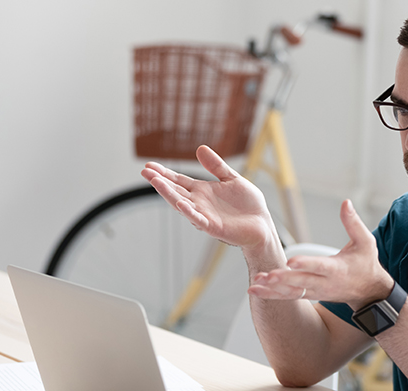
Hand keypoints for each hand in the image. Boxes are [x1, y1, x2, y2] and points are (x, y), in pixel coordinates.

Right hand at [140, 145, 278, 250]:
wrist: (262, 224)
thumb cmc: (248, 205)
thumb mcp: (232, 179)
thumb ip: (216, 166)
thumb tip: (200, 148)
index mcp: (203, 191)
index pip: (179, 181)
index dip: (164, 173)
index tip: (149, 166)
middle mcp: (200, 203)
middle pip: (176, 191)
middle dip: (160, 181)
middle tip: (145, 171)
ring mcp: (205, 215)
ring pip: (182, 204)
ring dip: (169, 194)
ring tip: (155, 182)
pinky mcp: (214, 227)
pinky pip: (198, 219)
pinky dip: (189, 212)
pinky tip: (180, 203)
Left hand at [249, 200, 393, 309]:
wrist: (369, 291)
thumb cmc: (366, 263)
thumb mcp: (366, 242)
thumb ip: (353, 223)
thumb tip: (345, 202)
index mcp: (338, 269)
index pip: (320, 266)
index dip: (306, 264)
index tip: (290, 261)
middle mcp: (325, 282)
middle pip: (302, 282)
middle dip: (284, 279)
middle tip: (267, 275)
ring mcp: (317, 291)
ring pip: (292, 292)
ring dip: (273, 289)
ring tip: (255, 283)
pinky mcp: (310, 295)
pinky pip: (289, 296)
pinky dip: (271, 294)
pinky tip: (254, 289)